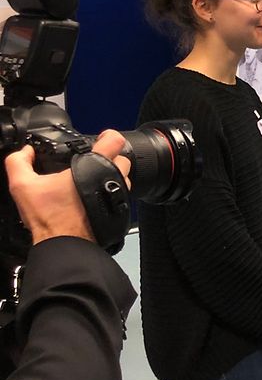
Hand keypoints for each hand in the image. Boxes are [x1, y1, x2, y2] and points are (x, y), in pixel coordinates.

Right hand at [5, 130, 131, 245]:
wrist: (63, 243)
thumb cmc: (49, 217)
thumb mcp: (23, 185)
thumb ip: (19, 163)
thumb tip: (24, 152)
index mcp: (95, 167)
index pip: (115, 140)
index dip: (108, 136)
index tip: (101, 138)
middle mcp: (112, 179)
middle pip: (123, 158)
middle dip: (110, 157)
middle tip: (94, 162)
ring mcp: (119, 195)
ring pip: (125, 177)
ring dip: (113, 176)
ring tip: (92, 180)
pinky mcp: (119, 210)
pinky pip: (121, 194)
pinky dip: (111, 192)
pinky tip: (93, 196)